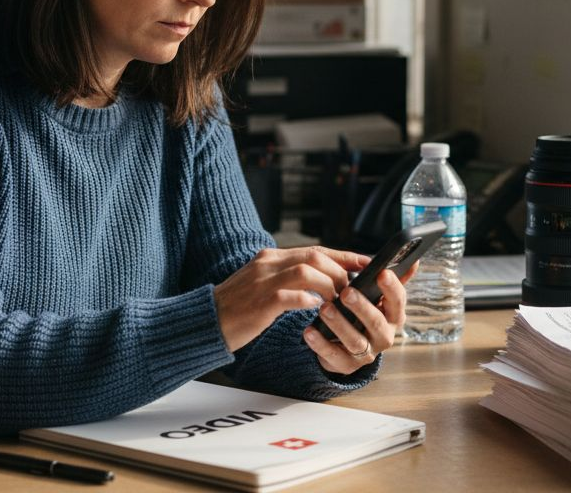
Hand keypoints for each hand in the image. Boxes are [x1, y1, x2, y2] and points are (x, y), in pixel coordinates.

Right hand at [214, 246, 364, 351]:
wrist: (205, 321)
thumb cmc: (237, 308)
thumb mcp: (262, 284)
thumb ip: (287, 278)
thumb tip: (320, 280)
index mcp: (270, 257)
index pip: (314, 250)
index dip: (343, 255)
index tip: (365, 263)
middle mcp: (267, 263)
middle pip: (314, 256)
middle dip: (340, 271)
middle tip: (354, 288)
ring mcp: (263, 281)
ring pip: (307, 271)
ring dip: (329, 285)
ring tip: (338, 301)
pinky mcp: (260, 302)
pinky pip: (292, 295)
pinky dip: (309, 300)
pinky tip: (318, 310)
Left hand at [302, 262, 414, 375]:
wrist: (351, 348)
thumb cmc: (366, 315)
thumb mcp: (379, 299)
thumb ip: (394, 281)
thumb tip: (415, 261)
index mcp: (394, 317)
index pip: (398, 301)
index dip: (392, 287)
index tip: (382, 273)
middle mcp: (384, 336)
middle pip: (376, 322)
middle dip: (362, 307)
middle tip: (347, 292)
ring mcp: (366, 354)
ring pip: (355, 341)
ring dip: (339, 324)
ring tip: (324, 309)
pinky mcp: (346, 365)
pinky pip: (333, 355)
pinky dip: (320, 344)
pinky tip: (309, 331)